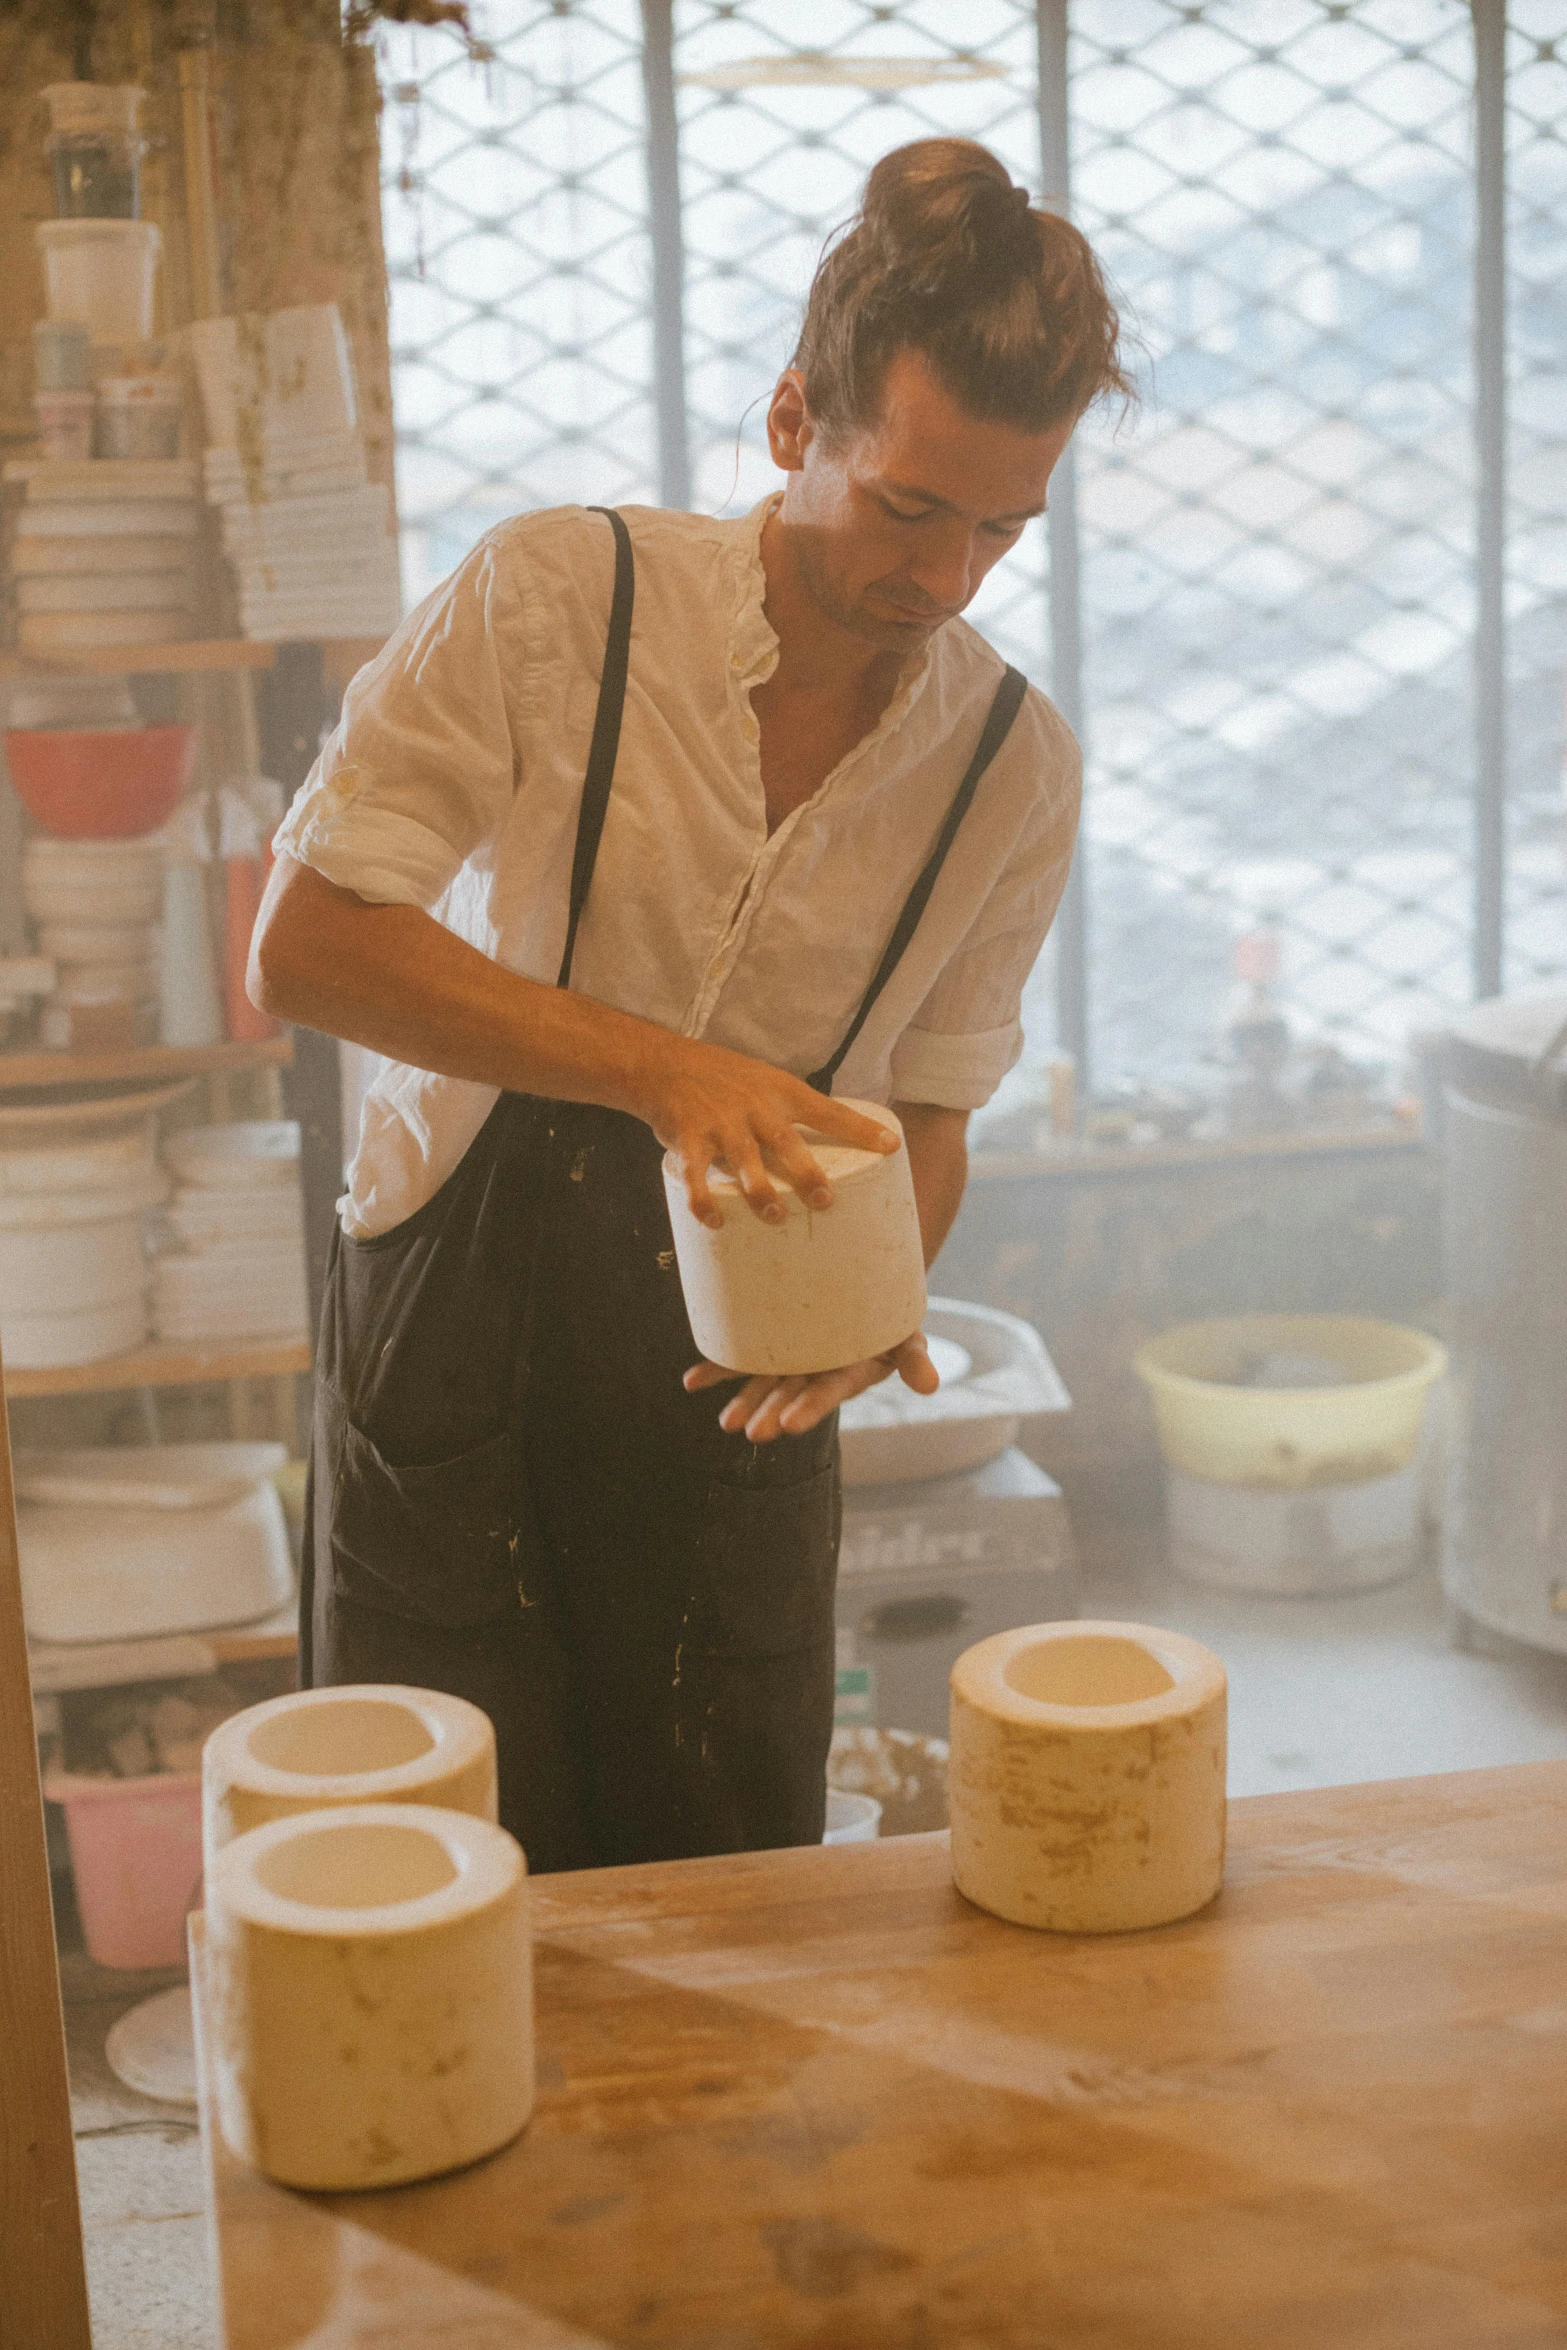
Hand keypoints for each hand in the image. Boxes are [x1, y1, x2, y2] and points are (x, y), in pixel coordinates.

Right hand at [637, 1034, 896, 1228]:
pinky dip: (704, 1202)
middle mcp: (753, 1106)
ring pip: (745, 1161)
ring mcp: (720, 1123)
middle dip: (807, 1173)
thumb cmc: (722, 1078)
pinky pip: (696, 1176)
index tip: (891, 1146)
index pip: (828, 1110)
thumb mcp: (763, 1081)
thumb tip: (822, 1153)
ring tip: (775, 1216)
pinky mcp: (688, 1139)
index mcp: (780, 1091)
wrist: (662, 1064)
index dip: (860, 1129)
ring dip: (760, 1192)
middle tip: (824, 1200)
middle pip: (786, 1142)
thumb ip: (788, 1114)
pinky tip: (715, 1222)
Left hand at [684, 1330, 938, 1442]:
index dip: (808, 1407)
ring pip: (764, 1382)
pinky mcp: (770, 1341)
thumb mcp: (909, 1335)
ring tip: (725, 1422)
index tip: (788, 1425)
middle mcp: (815, 1371)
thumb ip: (914, 1360)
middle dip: (770, 1412)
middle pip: (790, 1394)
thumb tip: (930, 1386)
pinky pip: (741, 1356)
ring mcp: (792, 1358)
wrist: (865, 1287)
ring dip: (742, 1400)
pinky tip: (692, 1381)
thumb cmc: (891, 1314)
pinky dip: (716, 1369)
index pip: (826, 1392)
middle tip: (750, 1433)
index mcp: (847, 1373)